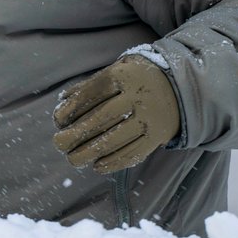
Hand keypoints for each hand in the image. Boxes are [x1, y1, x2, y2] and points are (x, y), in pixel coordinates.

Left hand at [52, 54, 179, 173]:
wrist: (179, 88)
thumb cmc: (134, 80)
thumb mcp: (114, 72)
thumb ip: (88, 86)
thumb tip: (62, 102)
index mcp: (123, 76)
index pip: (92, 93)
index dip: (72, 108)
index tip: (58, 121)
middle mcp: (138, 97)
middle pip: (102, 118)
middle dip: (77, 134)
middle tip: (59, 144)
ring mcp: (149, 118)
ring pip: (116, 139)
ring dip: (91, 152)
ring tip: (73, 159)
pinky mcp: (158, 137)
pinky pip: (134, 153)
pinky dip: (114, 162)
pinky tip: (97, 166)